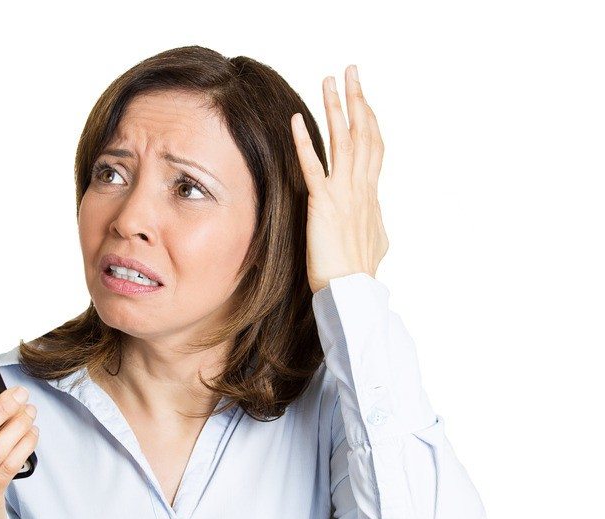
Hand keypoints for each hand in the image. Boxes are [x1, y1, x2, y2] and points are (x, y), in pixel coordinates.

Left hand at [291, 64, 388, 293]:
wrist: (351, 291)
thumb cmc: (359, 273)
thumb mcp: (375, 244)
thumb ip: (374, 225)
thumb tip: (378, 224)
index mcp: (371, 195)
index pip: (374, 148)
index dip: (369, 120)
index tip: (363, 99)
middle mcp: (361, 188)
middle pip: (363, 133)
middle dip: (357, 99)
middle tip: (351, 71)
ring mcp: (344, 195)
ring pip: (343, 142)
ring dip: (336, 108)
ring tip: (330, 80)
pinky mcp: (323, 206)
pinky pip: (313, 168)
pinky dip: (304, 143)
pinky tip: (295, 121)